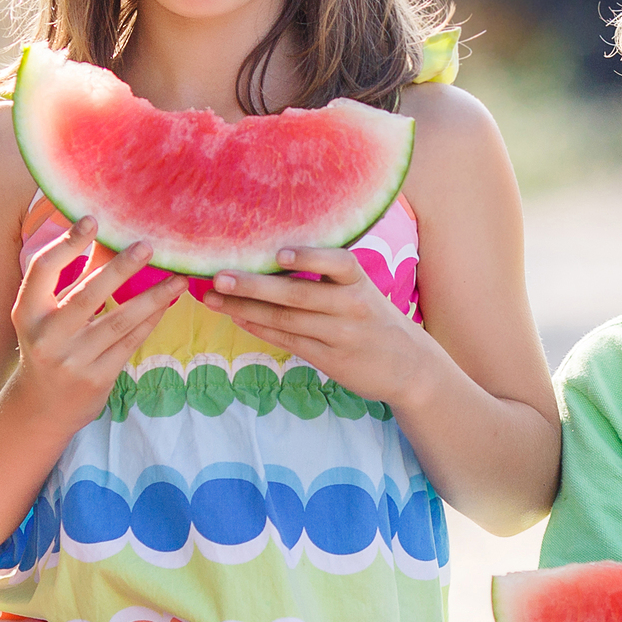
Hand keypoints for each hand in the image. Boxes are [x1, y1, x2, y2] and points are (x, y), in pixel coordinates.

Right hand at [3, 213, 183, 431]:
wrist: (41, 407)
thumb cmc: (50, 345)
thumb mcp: (50, 313)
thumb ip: (76, 277)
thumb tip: (107, 235)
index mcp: (27, 312)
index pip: (43, 270)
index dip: (66, 244)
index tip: (92, 220)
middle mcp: (46, 336)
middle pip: (87, 294)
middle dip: (120, 268)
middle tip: (148, 245)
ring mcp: (72, 360)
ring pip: (118, 321)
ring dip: (152, 297)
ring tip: (178, 278)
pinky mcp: (96, 378)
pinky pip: (130, 343)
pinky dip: (151, 320)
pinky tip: (167, 303)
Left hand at [202, 245, 432, 407]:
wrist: (410, 366)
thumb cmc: (377, 320)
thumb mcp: (365, 292)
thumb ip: (332, 277)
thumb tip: (276, 257)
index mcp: (361, 284)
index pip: (338, 264)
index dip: (309, 259)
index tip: (279, 255)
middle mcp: (352, 307)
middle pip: (296, 295)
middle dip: (253, 286)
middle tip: (218, 276)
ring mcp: (340, 336)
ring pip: (285, 321)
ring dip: (244, 309)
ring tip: (212, 298)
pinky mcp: (330, 360)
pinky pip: (288, 341)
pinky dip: (259, 329)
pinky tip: (238, 318)